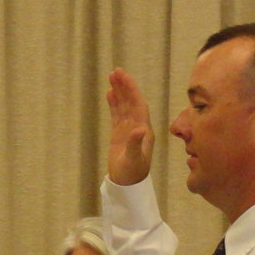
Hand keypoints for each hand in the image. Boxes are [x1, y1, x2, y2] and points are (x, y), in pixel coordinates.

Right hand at [105, 68, 154, 184]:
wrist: (127, 183)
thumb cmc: (132, 172)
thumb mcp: (134, 158)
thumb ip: (136, 143)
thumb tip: (140, 128)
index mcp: (144, 129)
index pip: (138, 104)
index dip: (132, 90)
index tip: (124, 77)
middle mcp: (138, 126)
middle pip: (131, 101)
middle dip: (125, 86)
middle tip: (116, 71)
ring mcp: (128, 129)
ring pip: (124, 106)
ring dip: (119, 91)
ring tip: (112, 77)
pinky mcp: (119, 134)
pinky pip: (117, 114)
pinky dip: (114, 103)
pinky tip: (110, 93)